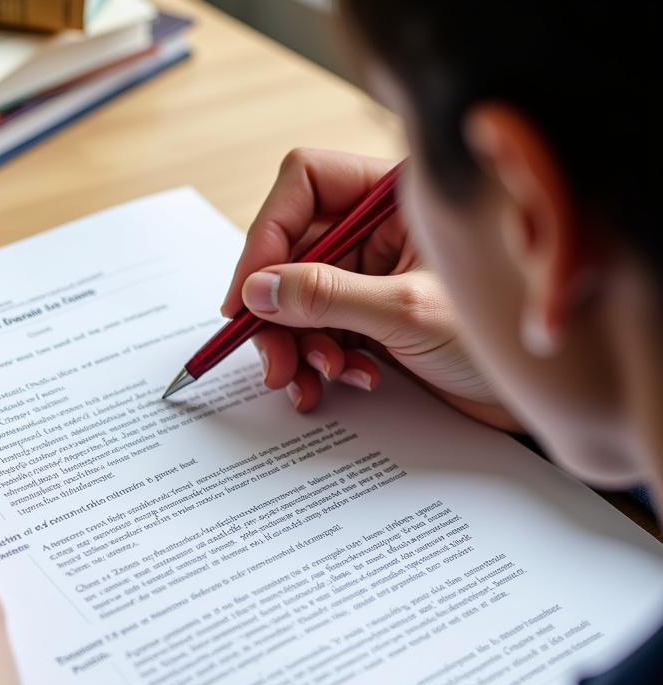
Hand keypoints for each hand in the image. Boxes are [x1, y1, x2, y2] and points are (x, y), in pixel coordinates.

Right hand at [223, 149, 518, 429]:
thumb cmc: (501, 334)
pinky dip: (319, 361)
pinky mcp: (373, 317)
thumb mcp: (408, 311)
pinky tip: (344, 381)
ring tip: (312, 379)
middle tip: (275, 360)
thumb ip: (328, 296)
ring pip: (298, 296)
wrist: (543, 393)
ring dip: (295, 344)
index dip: (267, 236)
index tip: (247, 295)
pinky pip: (320, 330)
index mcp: (397, 194)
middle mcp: (380, 226)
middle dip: (278, 310)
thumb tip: (258, 289)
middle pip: (292, 249)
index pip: (306, 184)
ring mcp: (375, 272)